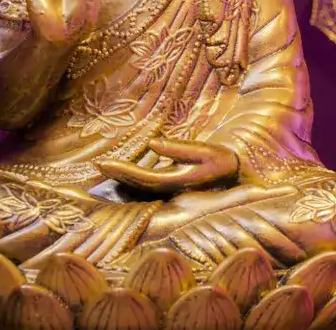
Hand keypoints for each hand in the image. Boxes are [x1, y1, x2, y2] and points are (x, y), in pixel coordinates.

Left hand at [94, 139, 237, 192]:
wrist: (239, 177)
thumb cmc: (224, 162)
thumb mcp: (205, 151)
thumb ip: (179, 149)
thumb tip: (152, 144)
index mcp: (178, 182)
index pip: (142, 178)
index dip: (122, 171)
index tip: (102, 163)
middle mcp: (172, 191)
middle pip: (136, 185)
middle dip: (117, 175)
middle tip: (97, 165)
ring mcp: (172, 191)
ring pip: (140, 187)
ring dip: (122, 177)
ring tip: (105, 167)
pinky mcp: (174, 187)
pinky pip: (147, 184)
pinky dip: (133, 178)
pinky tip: (122, 172)